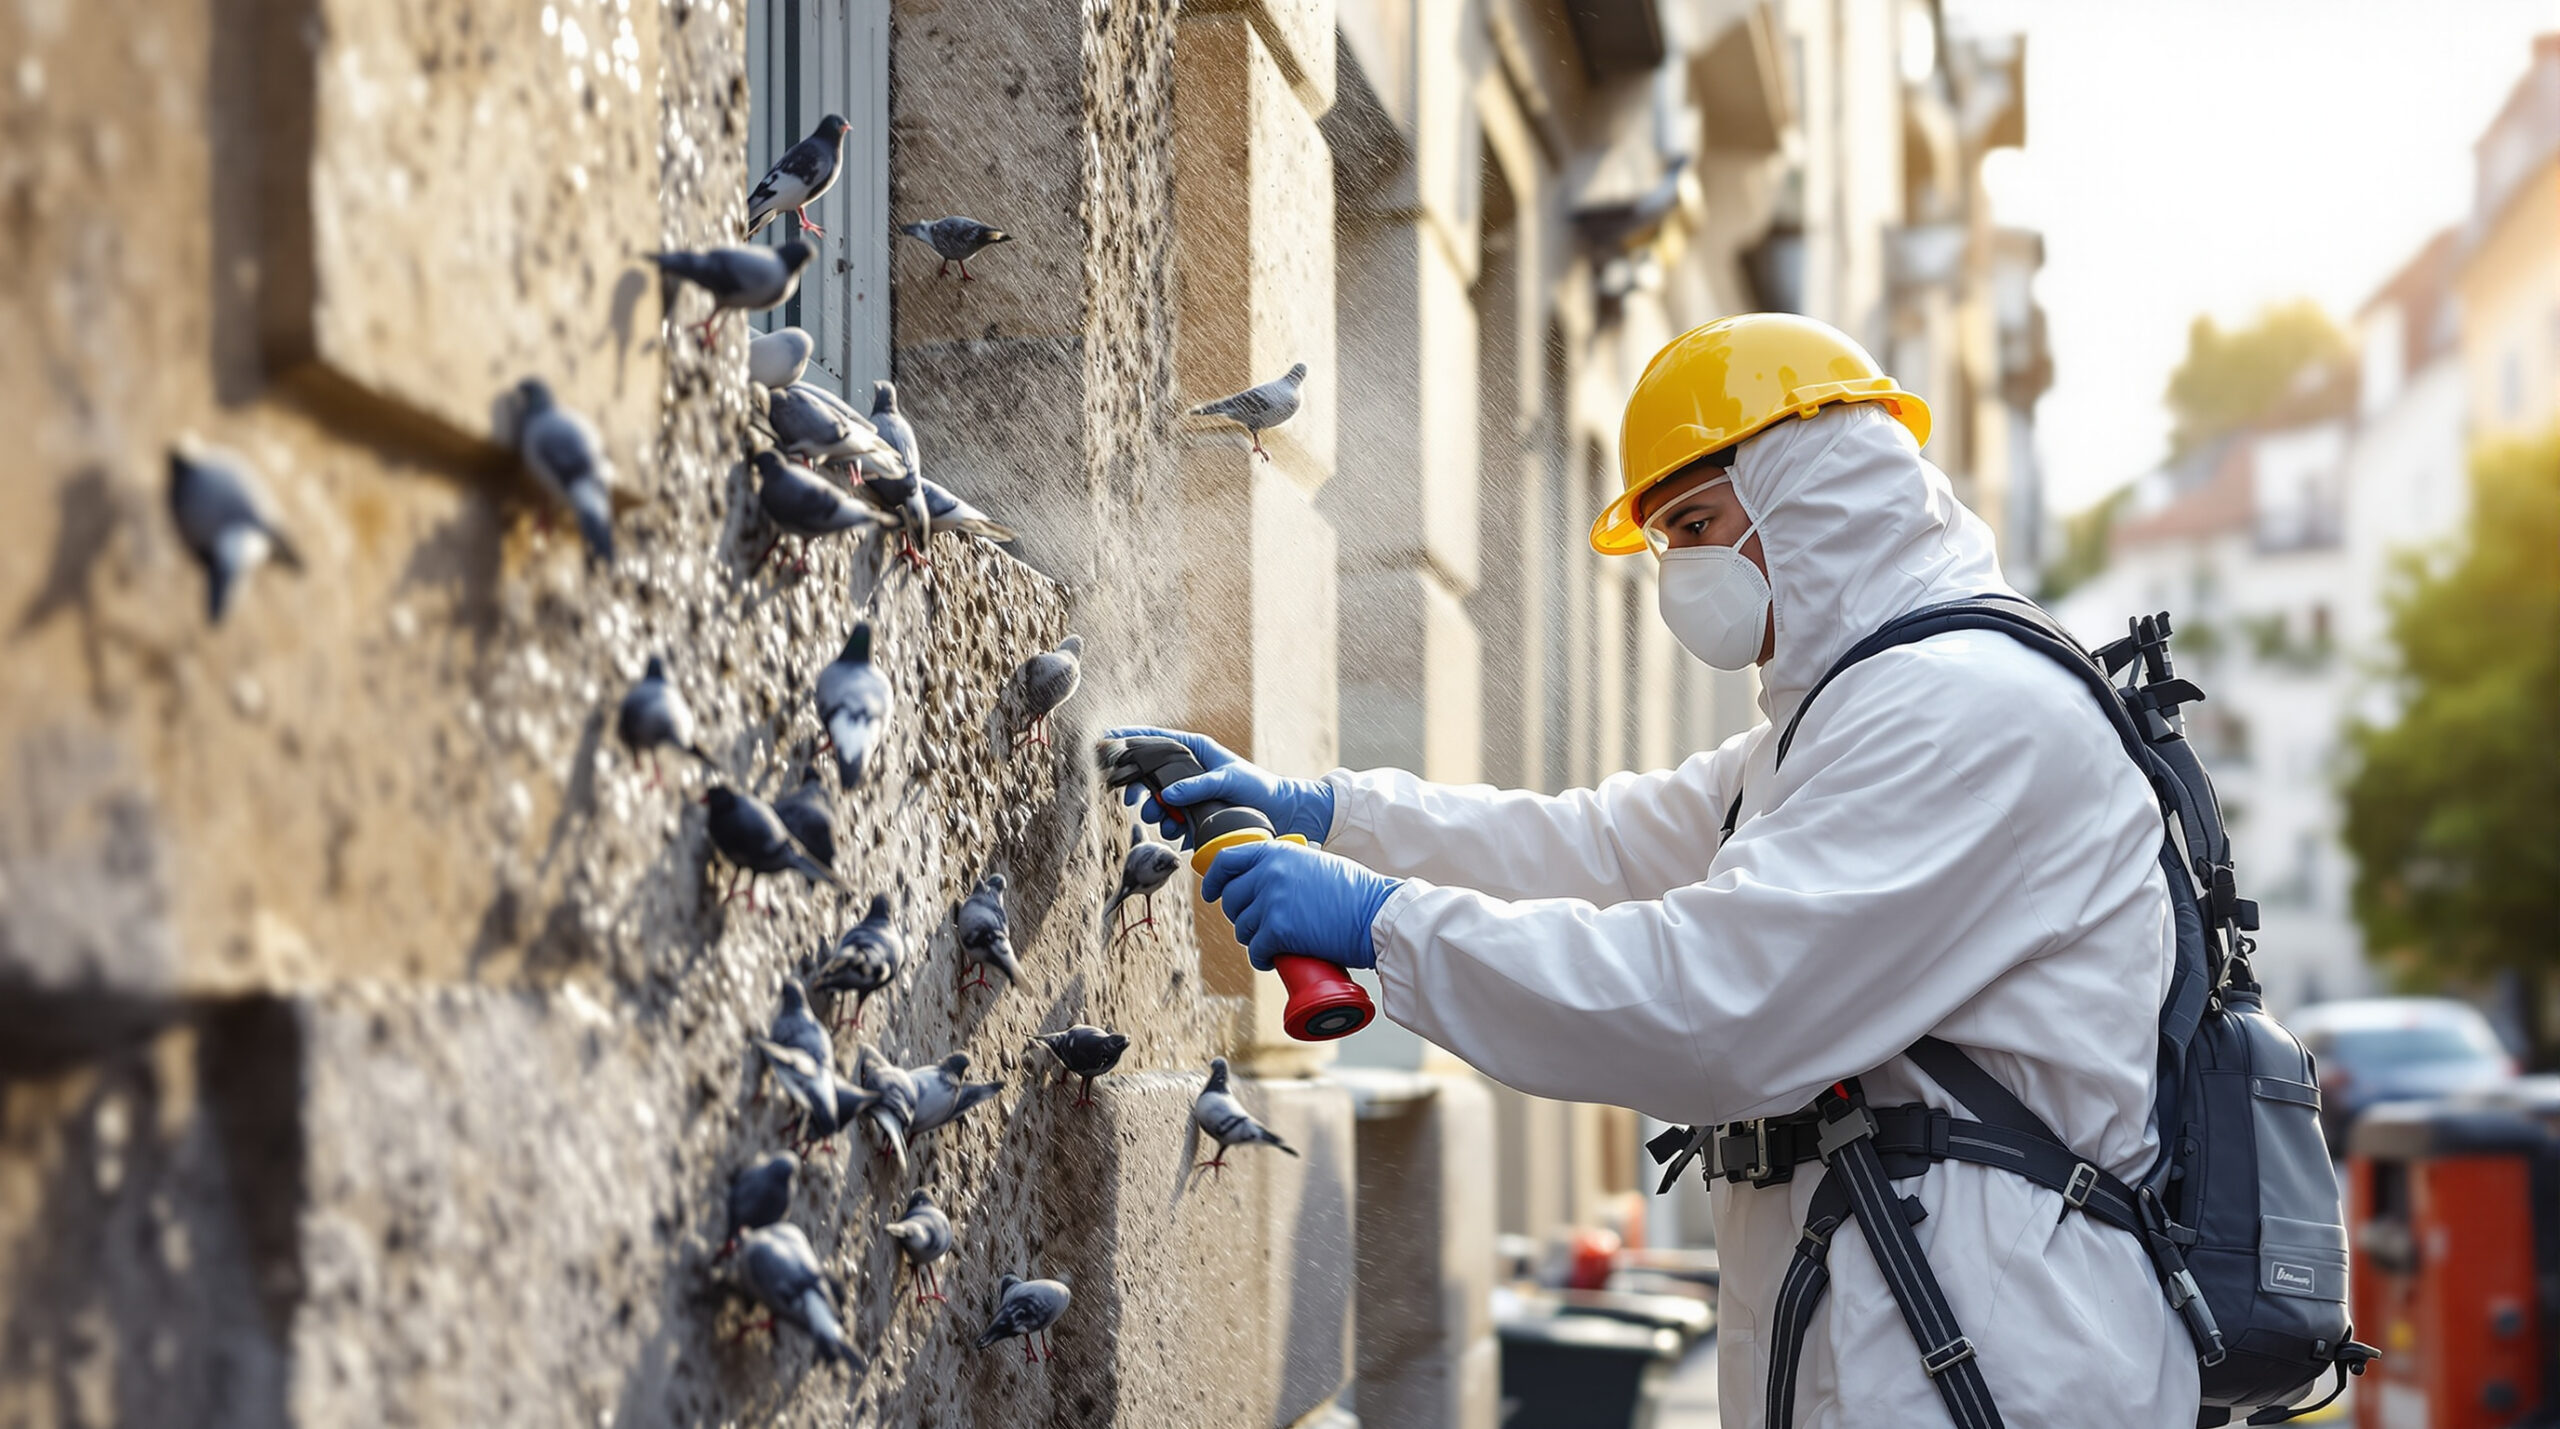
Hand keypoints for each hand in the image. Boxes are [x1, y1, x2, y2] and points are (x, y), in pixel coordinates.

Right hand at [1104, 726, 1334, 847]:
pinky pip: (1172, 824)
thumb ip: (1197, 785)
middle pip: (1149, 775)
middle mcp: (1189, 771)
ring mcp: (1189, 795)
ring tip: (1169, 823)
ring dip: (1156, 815)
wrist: (1280, 814)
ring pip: (1157, 803)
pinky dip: (1174, 831)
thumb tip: (1167, 796)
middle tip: (1134, 801)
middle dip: (1139, 789)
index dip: (1129, 740)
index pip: (1155, 740)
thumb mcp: (1228, 780)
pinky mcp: (1193, 817)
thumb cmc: (1258, 788)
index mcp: (1195, 751)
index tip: (1106, 741)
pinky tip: (1185, 835)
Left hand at [1198, 839, 1399, 971]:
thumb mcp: (1315, 864)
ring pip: (1243, 929)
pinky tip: (1277, 959)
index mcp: (1277, 852)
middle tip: (1262, 928)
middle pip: (1232, 901)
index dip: (1214, 880)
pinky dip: (1264, 959)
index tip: (1211, 894)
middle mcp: (1269, 872)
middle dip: (1242, 918)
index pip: (1227, 861)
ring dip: (1256, 940)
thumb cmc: (1356, 893)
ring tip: (1277, 943)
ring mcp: (1271, 900)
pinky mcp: (1278, 930)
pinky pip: (1256, 951)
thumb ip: (1286, 867)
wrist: (1377, 914)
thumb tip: (1262, 885)